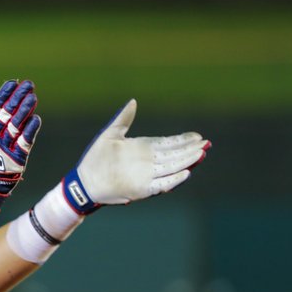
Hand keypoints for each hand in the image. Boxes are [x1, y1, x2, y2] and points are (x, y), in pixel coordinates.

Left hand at [62, 99, 208, 213]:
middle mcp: (148, 162)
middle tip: (207, 144)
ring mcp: (146, 176)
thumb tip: (133, 101)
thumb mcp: (110, 134)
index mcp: (143, 148)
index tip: (198, 136)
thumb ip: (123, 119)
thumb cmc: (96, 158)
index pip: (168, 143)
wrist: (85, 180)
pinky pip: (162, 184)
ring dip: (187, 162)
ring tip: (201, 154)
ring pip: (172, 168)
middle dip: (190, 150)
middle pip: (175, 155)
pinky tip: (186, 173)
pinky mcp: (142, 189)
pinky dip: (173, 180)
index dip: (183, 140)